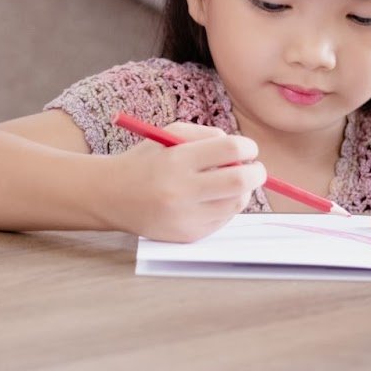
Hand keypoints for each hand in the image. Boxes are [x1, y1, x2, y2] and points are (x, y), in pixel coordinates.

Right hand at [108, 123, 266, 242]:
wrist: (113, 196)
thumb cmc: (146, 160)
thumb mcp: (169, 135)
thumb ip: (207, 137)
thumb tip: (242, 151)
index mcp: (176, 160)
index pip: (230, 150)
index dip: (247, 147)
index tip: (248, 149)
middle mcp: (181, 190)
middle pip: (240, 181)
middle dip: (257, 172)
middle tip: (255, 169)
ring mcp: (185, 217)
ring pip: (236, 203)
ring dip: (241, 191)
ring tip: (227, 184)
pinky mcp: (188, 235)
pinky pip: (223, 220)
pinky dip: (224, 207)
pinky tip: (209, 199)